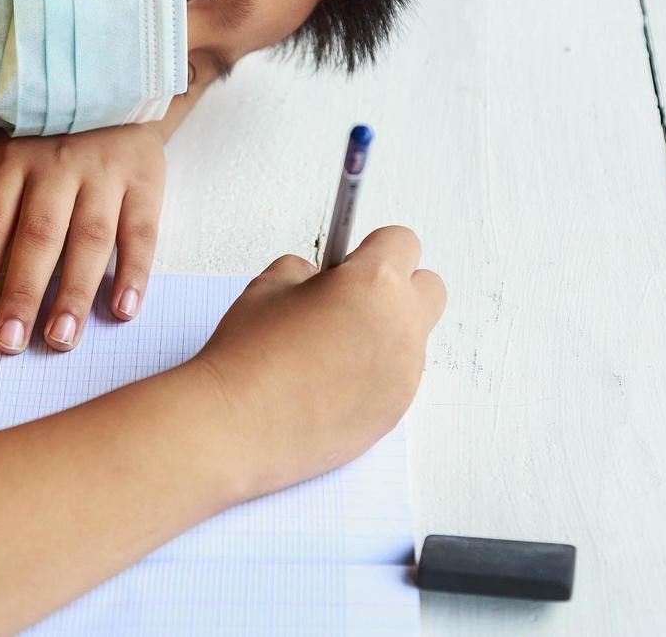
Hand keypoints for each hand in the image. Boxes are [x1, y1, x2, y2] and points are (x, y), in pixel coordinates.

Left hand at [0, 125, 166, 352]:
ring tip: (60, 338)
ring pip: (89, 238)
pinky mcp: (145, 182)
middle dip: (22, 292)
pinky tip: (123, 310)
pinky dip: (135, 273)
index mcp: (10, 161)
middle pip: (38, 235)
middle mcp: (57, 165)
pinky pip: (141, 232)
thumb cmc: (38, 143)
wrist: (112, 97)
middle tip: (9, 341)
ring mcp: (104, 174)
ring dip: (75, 292)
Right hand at [192, 226, 446, 497]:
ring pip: (413, 337)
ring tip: (330, 352)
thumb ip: (307, 271)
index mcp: (374, 282)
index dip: (374, 248)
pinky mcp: (395, 411)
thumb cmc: (248, 354)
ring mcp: (404, 373)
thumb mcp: (268, 284)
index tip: (352, 262)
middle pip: (429, 287)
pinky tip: (330, 385)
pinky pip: (398, 379)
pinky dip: (375, 375)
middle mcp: (401, 325)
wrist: (236, 424)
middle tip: (354, 301)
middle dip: (398, 287)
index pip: (403, 241)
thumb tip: (322, 279)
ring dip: (385, 334)